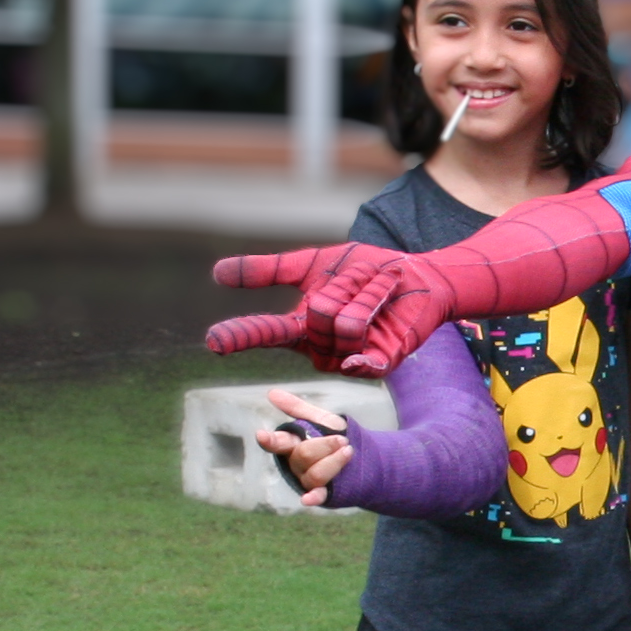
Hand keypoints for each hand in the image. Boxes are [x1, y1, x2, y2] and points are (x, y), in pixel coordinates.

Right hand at [206, 243, 448, 374]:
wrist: (416, 278)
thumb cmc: (363, 271)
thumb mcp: (311, 264)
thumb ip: (267, 270)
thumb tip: (217, 273)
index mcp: (299, 328)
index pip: (264, 332)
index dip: (240, 336)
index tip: (214, 340)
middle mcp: (319, 349)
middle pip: (318, 314)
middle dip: (345, 286)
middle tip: (363, 280)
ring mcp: (348, 360)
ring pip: (344, 325)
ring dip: (366, 294)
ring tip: (380, 292)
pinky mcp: (379, 365)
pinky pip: (363, 364)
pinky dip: (361, 357)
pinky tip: (361, 351)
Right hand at [252, 386, 352, 505]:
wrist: (365, 457)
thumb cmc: (334, 437)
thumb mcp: (320, 420)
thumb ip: (297, 408)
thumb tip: (271, 392)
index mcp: (292, 444)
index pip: (277, 442)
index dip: (270, 440)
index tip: (261, 435)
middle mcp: (296, 464)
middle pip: (303, 455)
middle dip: (325, 445)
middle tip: (342, 439)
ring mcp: (307, 480)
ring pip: (314, 474)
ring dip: (333, 462)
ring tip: (349, 451)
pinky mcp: (321, 493)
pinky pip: (315, 496)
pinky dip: (311, 498)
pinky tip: (309, 500)